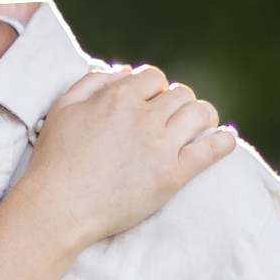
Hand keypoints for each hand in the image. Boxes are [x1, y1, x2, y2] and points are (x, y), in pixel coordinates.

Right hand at [23, 64, 233, 246]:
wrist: (57, 207)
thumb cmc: (54, 159)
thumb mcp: (63, 108)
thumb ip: (93, 82)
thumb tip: (126, 71)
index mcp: (119, 97)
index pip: (154, 77)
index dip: (154, 88)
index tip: (150, 102)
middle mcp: (144, 117)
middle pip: (181, 94)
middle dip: (177, 102)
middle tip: (171, 118)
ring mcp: (161, 146)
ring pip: (200, 113)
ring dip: (203, 115)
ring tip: (198, 126)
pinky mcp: (173, 175)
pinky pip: (211, 149)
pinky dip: (223, 141)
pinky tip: (225, 140)